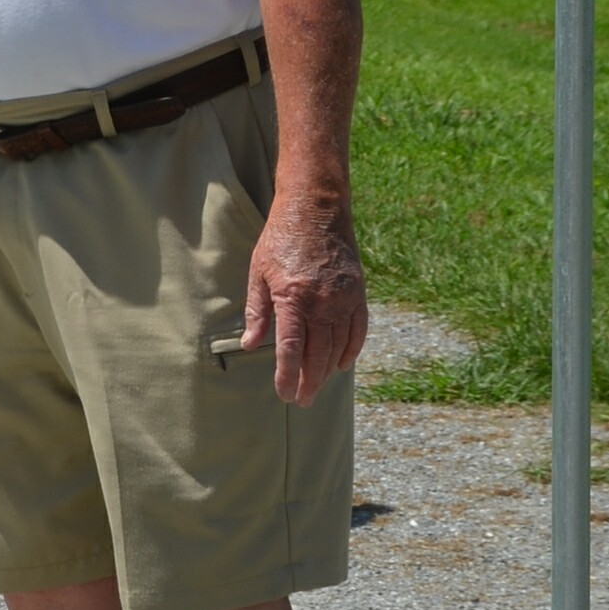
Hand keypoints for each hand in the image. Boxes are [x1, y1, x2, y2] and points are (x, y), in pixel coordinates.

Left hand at [241, 191, 367, 405]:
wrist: (316, 209)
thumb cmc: (280, 238)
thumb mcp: (258, 272)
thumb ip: (257, 311)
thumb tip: (250, 345)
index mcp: (293, 298)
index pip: (292, 349)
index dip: (288, 375)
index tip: (285, 394)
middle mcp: (322, 302)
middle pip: (317, 354)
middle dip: (308, 381)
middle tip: (301, 400)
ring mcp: (344, 298)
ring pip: (338, 346)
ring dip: (327, 370)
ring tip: (317, 386)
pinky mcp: (358, 292)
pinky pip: (358, 330)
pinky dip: (351, 350)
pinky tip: (341, 363)